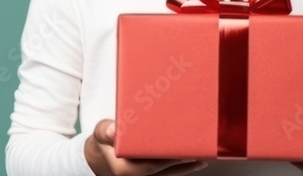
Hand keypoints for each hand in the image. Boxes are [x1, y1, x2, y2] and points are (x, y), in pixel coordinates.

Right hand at [85, 119, 208, 174]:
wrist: (99, 154)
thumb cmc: (104, 140)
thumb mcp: (101, 132)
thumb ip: (105, 131)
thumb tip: (113, 131)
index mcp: (123, 169)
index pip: (150, 166)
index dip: (167, 159)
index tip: (182, 150)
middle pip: (163, 171)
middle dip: (182, 163)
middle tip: (200, 151)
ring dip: (185, 168)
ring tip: (203, 158)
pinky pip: (167, 175)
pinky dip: (180, 169)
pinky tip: (194, 162)